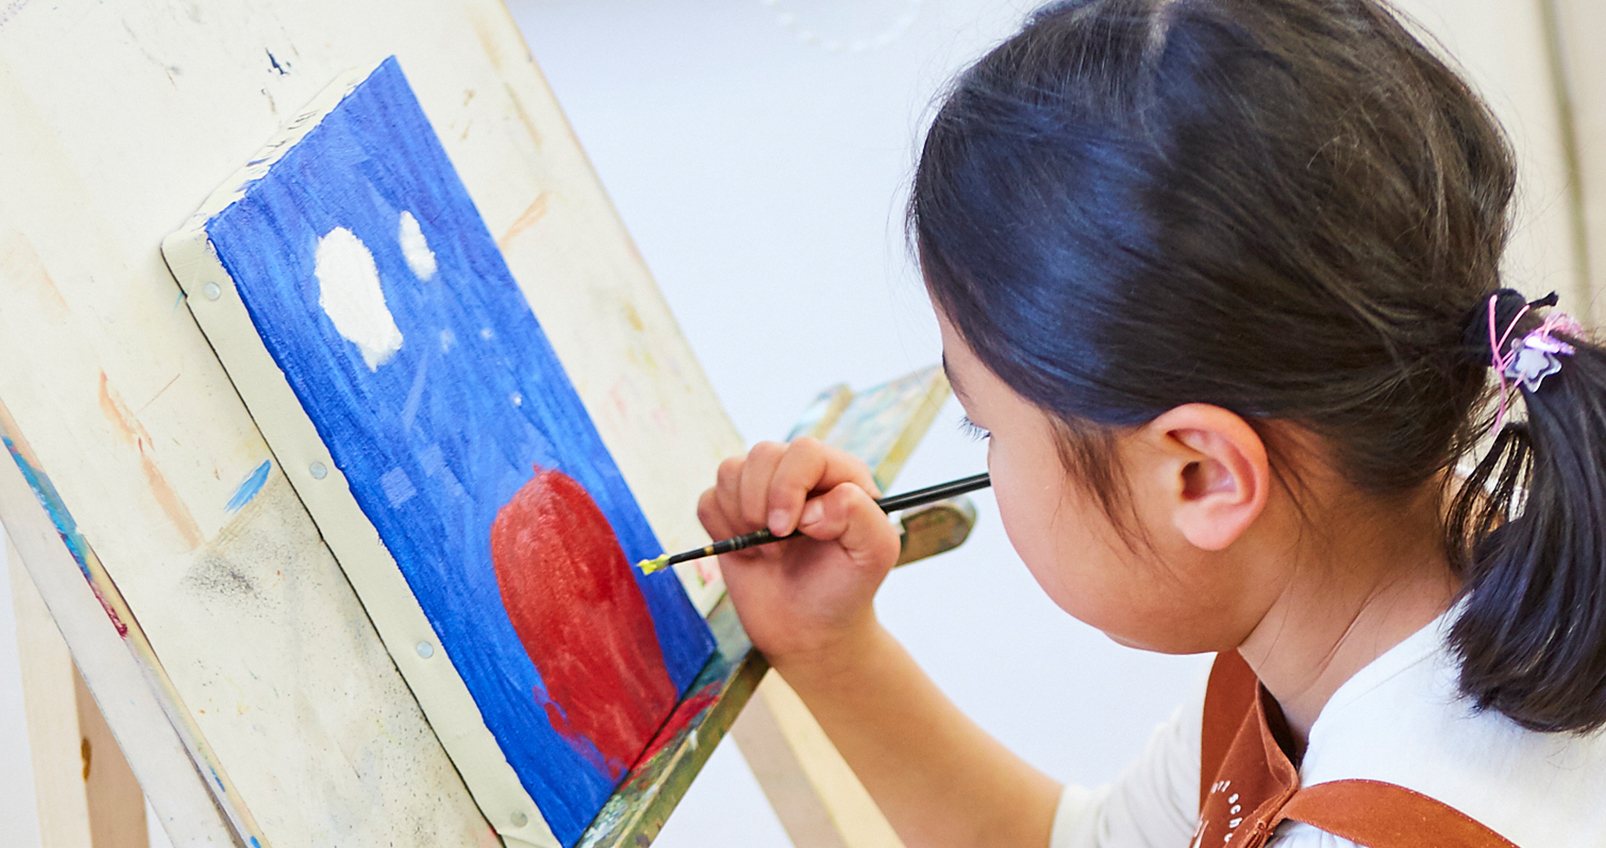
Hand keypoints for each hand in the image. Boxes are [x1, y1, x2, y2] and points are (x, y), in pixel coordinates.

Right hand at [697, 438, 901, 667]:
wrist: (810, 631)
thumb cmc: (846, 589)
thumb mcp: (875, 554)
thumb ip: (859, 515)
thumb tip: (811, 507)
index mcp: (840, 475)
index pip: (805, 451)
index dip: (789, 486)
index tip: (786, 530)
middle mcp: (801, 475)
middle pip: (762, 455)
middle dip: (760, 505)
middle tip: (777, 545)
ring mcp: (763, 491)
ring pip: (730, 471)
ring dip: (740, 517)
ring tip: (767, 551)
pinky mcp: (732, 513)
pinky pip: (708, 500)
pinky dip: (720, 529)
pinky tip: (748, 554)